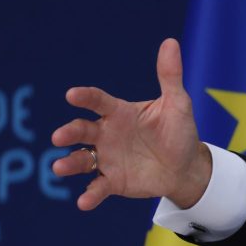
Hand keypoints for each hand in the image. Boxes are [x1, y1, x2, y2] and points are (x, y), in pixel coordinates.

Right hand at [51, 38, 211, 209]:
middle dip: (69, 132)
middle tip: (59, 136)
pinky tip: (83, 202)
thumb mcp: (178, 104)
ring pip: (82, 159)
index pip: (98, 101)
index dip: (85, 97)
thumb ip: (170, 76)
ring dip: (69, 162)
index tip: (72, 95)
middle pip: (82, 130)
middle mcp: (106, 134)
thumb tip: (170, 42)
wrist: (187, 167)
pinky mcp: (113, 181)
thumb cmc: (179, 131)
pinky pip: (98, 187)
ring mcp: (107, 158)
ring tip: (59, 167)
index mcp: (119, 112)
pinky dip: (90, 195)